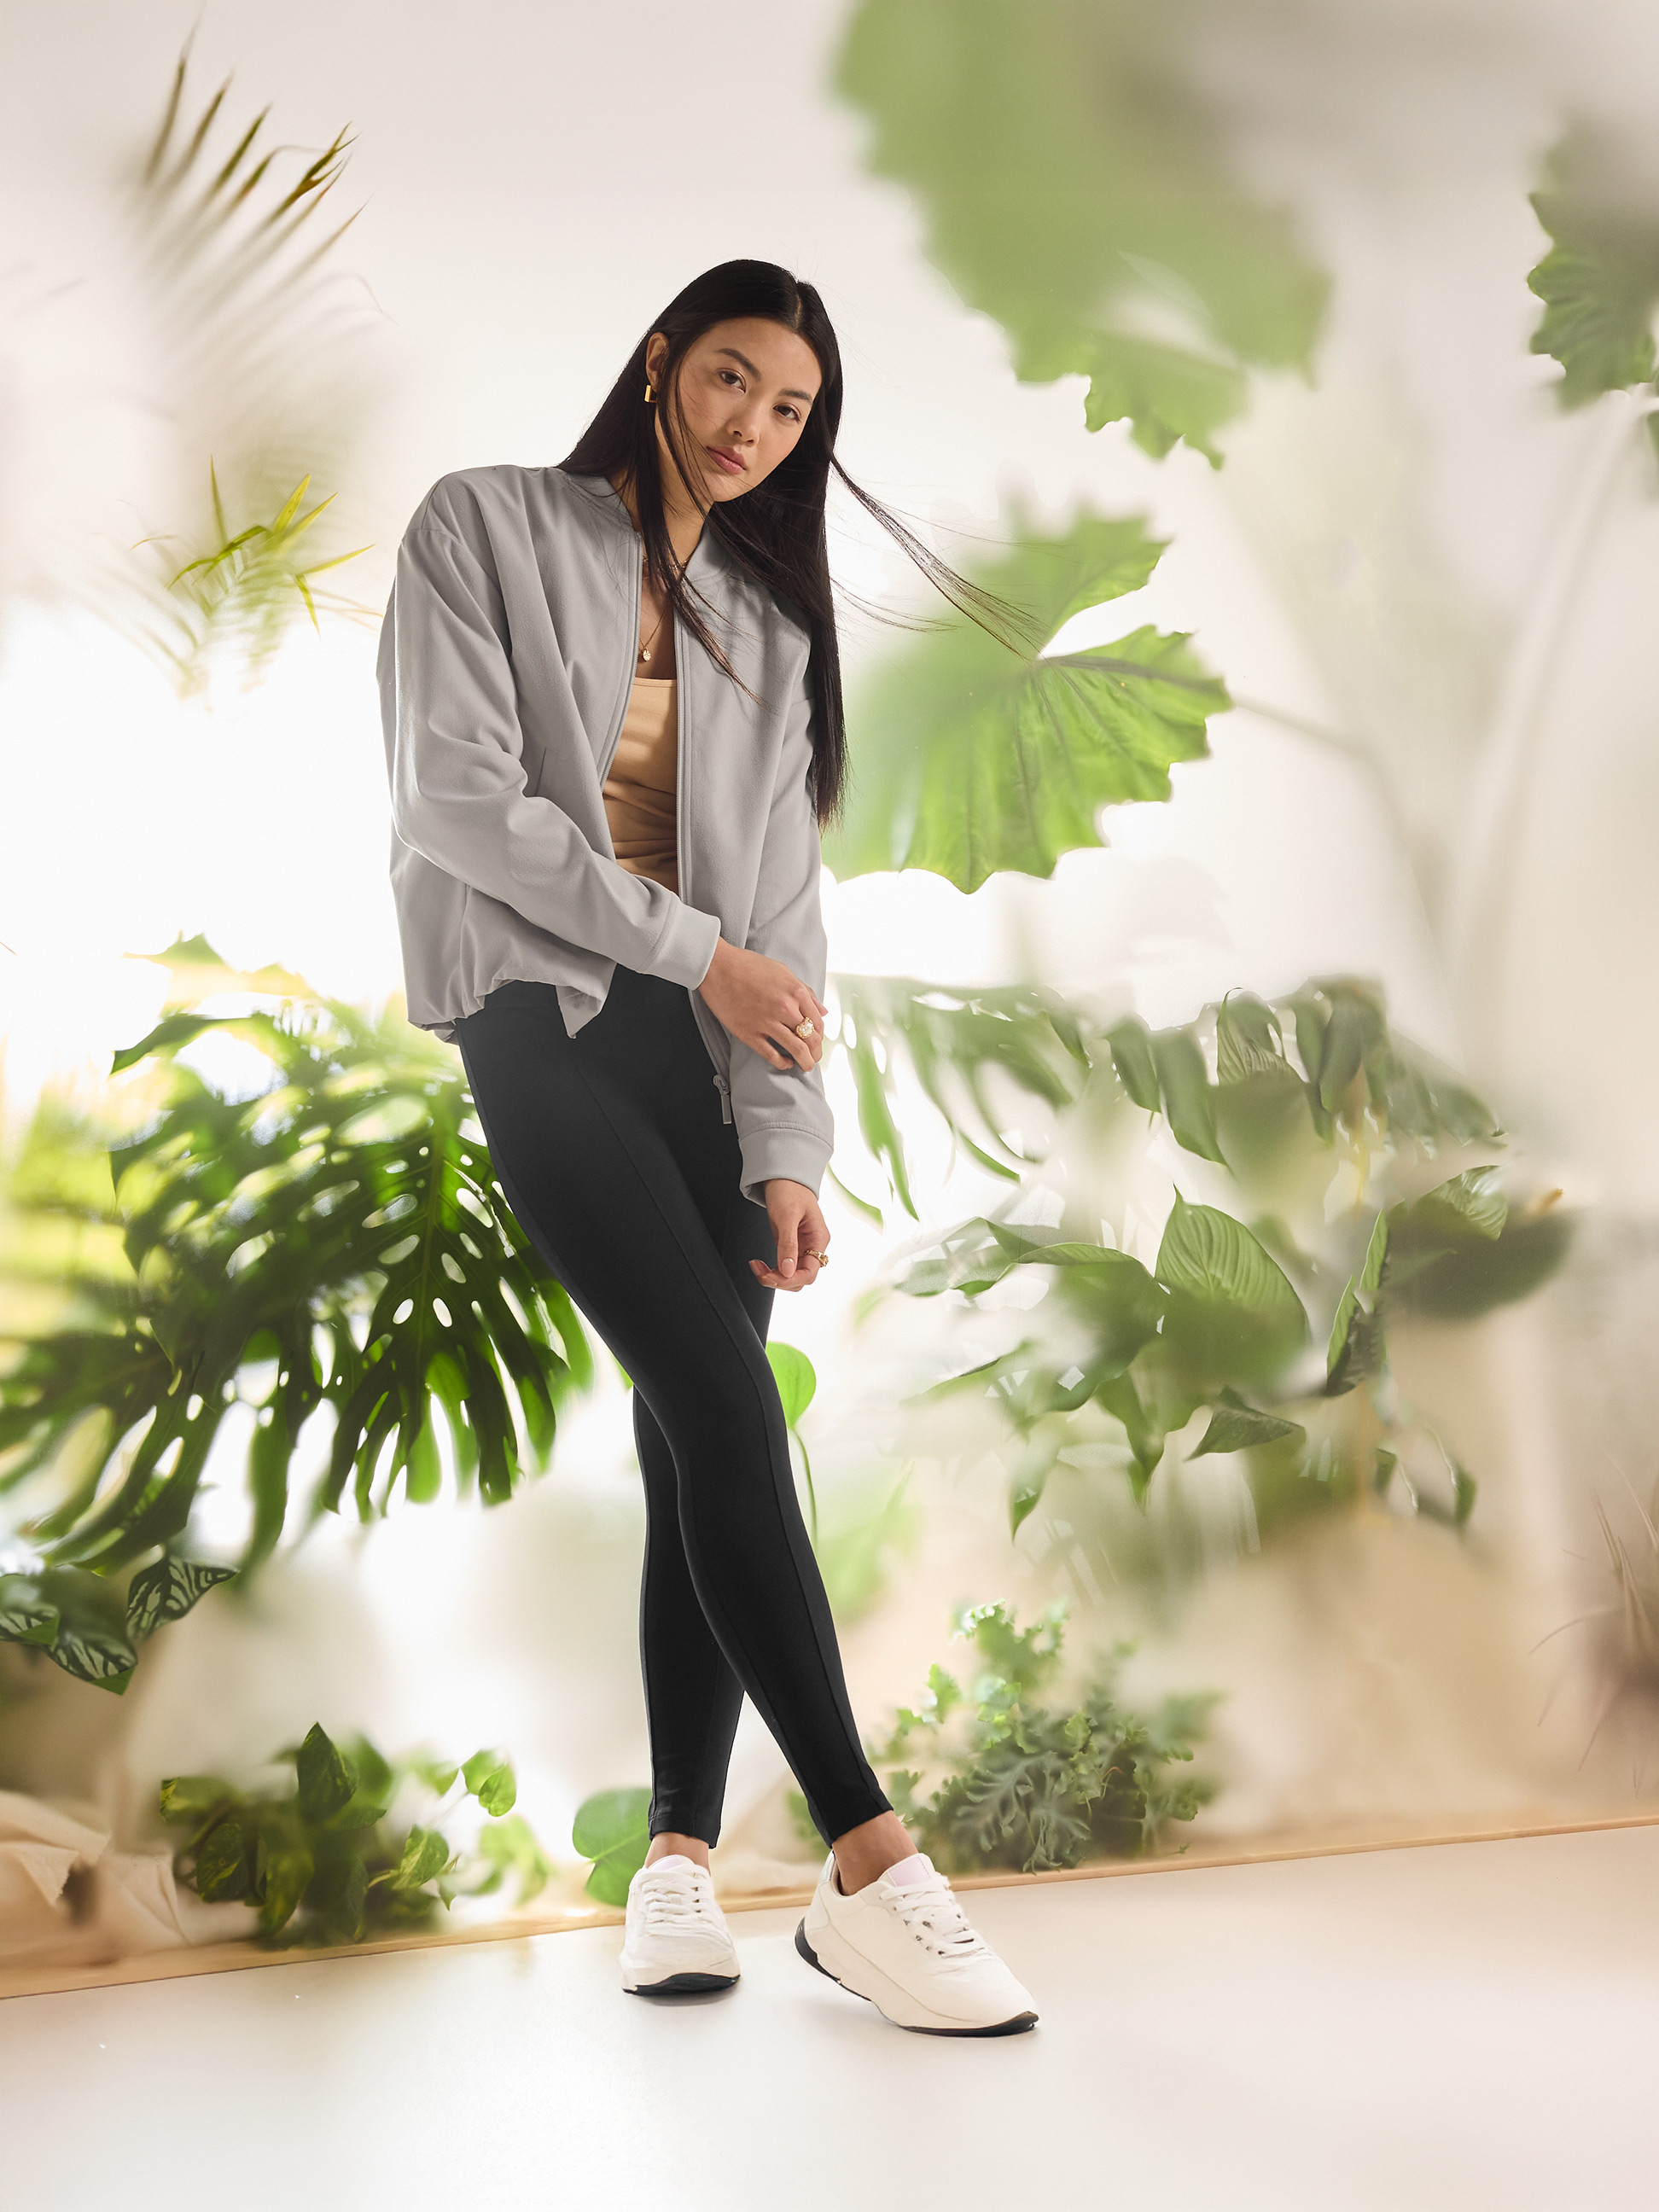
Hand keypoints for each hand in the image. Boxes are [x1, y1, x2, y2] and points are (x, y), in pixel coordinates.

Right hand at [697, 938, 826, 1071]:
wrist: (717, 967)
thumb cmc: (748, 966)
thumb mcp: (784, 972)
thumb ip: (805, 992)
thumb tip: (822, 1011)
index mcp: (795, 991)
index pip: (818, 1021)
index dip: (820, 1034)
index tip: (817, 1039)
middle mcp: (785, 1008)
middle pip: (811, 1038)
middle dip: (816, 1052)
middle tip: (815, 1057)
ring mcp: (767, 1022)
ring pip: (797, 1049)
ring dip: (806, 1061)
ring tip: (806, 1065)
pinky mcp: (749, 1033)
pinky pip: (772, 1055)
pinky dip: (783, 1063)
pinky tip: (786, 1062)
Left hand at [751, 1180, 829, 1291]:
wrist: (783, 1175)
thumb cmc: (789, 1189)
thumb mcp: (787, 1215)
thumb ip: (788, 1244)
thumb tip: (788, 1270)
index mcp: (818, 1239)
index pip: (810, 1273)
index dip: (791, 1280)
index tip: (772, 1277)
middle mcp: (812, 1246)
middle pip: (801, 1278)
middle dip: (780, 1280)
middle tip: (760, 1271)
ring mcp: (801, 1246)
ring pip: (791, 1275)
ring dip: (774, 1277)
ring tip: (757, 1267)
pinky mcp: (789, 1245)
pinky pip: (784, 1266)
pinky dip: (771, 1270)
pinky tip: (760, 1264)